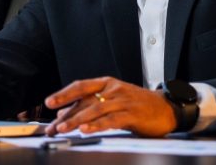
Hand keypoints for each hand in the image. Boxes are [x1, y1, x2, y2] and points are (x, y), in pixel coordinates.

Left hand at [44, 77, 176, 136]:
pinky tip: (85, 130)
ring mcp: (123, 101)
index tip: (48, 102)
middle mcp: (114, 89)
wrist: (167, 108)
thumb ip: (89, 106)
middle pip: (85, 100)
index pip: (81, 86)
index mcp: (107, 84)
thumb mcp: (112, 101)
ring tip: (63, 129)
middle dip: (66, 114)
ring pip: (95, 109)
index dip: (64, 94)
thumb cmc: (138, 105)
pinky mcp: (132, 114)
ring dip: (77, 120)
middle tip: (52, 127)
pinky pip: (111, 120)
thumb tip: (63, 113)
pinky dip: (97, 125)